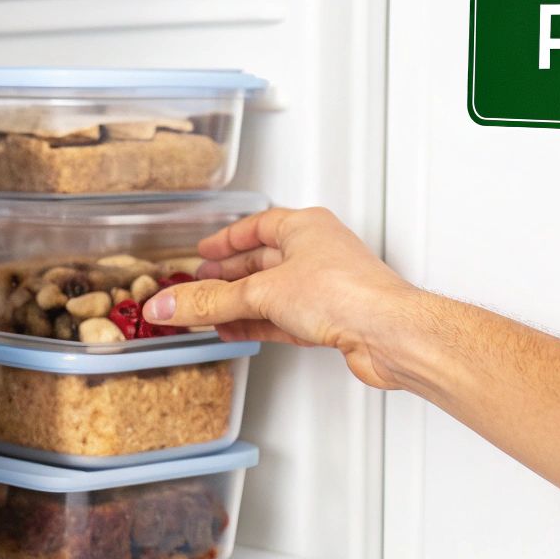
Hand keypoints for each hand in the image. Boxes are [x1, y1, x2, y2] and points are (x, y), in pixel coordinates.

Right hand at [141, 207, 422, 389]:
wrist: (388, 333)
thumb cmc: (346, 292)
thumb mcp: (262, 293)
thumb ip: (211, 302)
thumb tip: (171, 304)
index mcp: (305, 227)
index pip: (256, 226)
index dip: (226, 240)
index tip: (204, 251)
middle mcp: (318, 252)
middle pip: (261, 262)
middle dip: (228, 277)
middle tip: (199, 286)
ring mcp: (326, 287)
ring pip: (272, 293)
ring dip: (239, 305)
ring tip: (210, 315)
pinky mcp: (331, 319)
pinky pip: (284, 318)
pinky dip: (258, 324)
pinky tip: (239, 332)